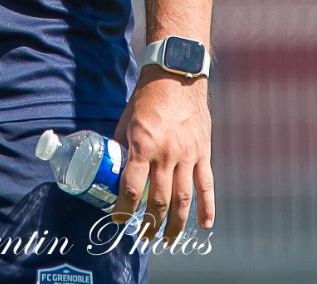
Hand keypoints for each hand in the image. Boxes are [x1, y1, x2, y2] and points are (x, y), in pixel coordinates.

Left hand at [110, 67, 213, 242]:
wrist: (177, 76)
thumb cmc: (147, 98)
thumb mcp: (126, 121)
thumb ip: (121, 146)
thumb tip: (109, 168)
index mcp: (143, 146)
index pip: (132, 188)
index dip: (124, 209)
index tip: (119, 220)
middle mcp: (166, 154)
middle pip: (158, 200)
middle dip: (150, 223)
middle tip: (143, 235)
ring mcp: (187, 154)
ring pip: (182, 199)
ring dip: (175, 224)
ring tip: (168, 239)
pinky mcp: (203, 152)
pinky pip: (206, 185)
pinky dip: (207, 207)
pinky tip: (205, 225)